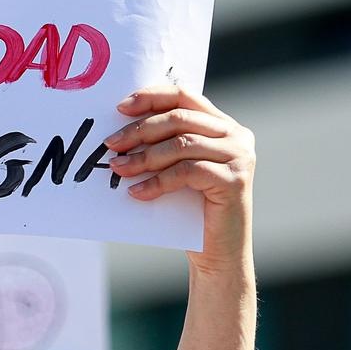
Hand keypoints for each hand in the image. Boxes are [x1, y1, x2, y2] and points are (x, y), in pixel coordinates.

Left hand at [104, 89, 253, 270]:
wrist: (217, 254)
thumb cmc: (191, 211)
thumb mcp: (176, 169)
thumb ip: (163, 144)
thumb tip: (120, 129)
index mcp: (222, 125)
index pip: (185, 96)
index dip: (151, 97)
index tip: (120, 108)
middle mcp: (236, 136)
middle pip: (179, 118)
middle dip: (140, 130)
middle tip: (111, 144)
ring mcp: (239, 157)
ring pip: (182, 144)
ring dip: (144, 157)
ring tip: (119, 169)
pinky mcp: (234, 180)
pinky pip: (187, 171)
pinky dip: (158, 181)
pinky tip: (137, 192)